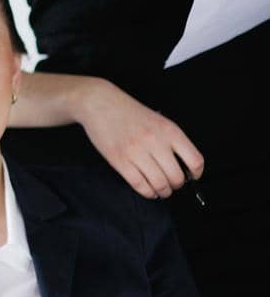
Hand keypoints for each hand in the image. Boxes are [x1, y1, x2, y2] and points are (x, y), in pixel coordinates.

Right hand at [76, 78, 203, 199]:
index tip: (192, 176)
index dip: (196, 173)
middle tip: (172, 184)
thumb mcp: (159, 120)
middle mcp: (155, 141)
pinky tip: (149, 190)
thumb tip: (184, 165)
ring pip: (159, 184)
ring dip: (163, 192)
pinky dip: (148, 193)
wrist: (100, 103)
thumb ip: (172, 140)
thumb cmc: (129, 112)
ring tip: (161, 190)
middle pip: (176, 176)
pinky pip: (140, 185)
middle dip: (177, 185)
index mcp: (169, 130)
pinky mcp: (120, 161)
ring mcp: (136, 152)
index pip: (194, 160)